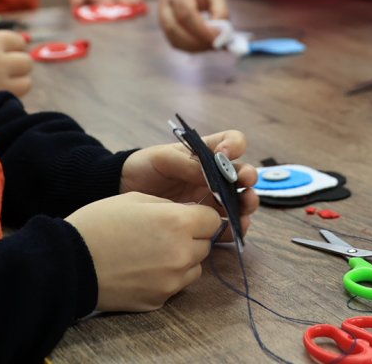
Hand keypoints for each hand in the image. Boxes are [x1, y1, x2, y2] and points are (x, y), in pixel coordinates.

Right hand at [0, 31, 33, 95]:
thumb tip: (14, 46)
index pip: (18, 41)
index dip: (13, 48)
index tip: (5, 55)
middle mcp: (0, 61)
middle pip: (26, 62)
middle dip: (18, 67)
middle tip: (4, 72)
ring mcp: (1, 83)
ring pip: (27, 83)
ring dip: (17, 84)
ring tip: (1, 86)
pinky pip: (16, 100)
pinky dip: (9, 99)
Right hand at [66, 192, 221, 311]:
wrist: (69, 264)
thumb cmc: (99, 224)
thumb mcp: (135, 199)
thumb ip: (169, 206)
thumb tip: (189, 213)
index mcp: (177, 223)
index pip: (213, 220)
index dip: (200, 216)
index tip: (186, 215)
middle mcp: (181, 254)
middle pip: (205, 244)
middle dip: (191, 237)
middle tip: (163, 232)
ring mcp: (172, 281)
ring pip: (194, 267)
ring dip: (182, 258)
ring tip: (151, 251)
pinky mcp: (160, 300)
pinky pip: (176, 285)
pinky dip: (167, 277)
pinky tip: (142, 268)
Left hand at [121, 129, 259, 235]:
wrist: (124, 192)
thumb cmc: (143, 167)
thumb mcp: (162, 158)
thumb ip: (186, 163)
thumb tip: (211, 173)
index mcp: (205, 154)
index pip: (231, 142)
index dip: (234, 146)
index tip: (226, 154)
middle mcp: (213, 175)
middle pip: (241, 174)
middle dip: (247, 178)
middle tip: (246, 183)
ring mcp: (210, 198)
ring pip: (238, 200)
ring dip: (246, 203)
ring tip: (246, 208)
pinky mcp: (204, 220)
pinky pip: (225, 224)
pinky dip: (235, 227)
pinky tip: (238, 228)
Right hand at [158, 0, 227, 52]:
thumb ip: (221, 14)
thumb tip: (222, 38)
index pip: (186, 14)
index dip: (201, 30)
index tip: (219, 40)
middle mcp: (164, 1)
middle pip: (174, 29)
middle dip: (196, 43)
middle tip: (216, 46)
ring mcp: (160, 13)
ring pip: (172, 38)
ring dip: (193, 47)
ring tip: (212, 45)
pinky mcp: (163, 24)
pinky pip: (174, 40)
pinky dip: (189, 47)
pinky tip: (203, 44)